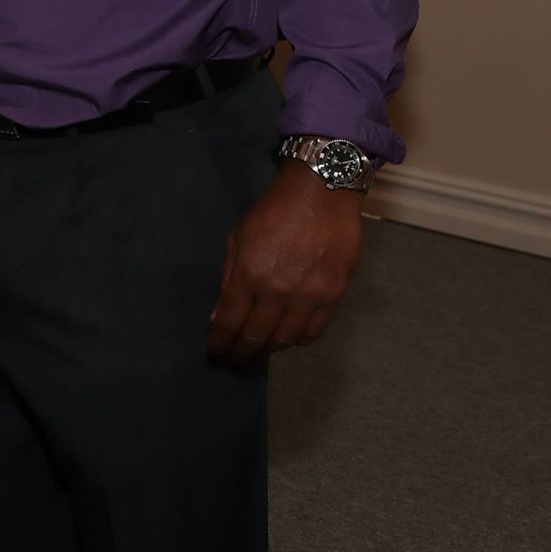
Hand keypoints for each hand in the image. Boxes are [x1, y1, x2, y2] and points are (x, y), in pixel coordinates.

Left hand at [207, 159, 363, 361]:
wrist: (321, 194)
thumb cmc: (273, 212)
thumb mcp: (238, 238)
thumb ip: (229, 278)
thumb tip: (218, 315)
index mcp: (250, 275)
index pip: (230, 321)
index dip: (220, 341)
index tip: (216, 351)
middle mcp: (278, 292)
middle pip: (257, 336)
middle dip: (242, 350)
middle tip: (236, 356)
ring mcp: (309, 296)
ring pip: (286, 339)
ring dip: (270, 347)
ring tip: (261, 347)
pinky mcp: (335, 296)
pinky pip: (315, 331)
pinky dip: (299, 339)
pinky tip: (289, 337)